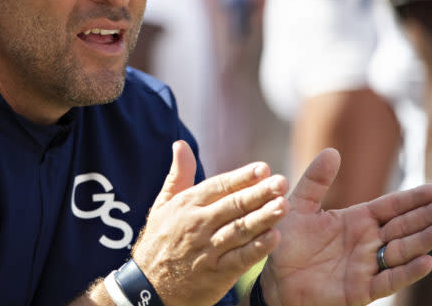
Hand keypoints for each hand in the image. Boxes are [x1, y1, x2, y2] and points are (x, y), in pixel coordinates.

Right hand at [131, 140, 289, 305]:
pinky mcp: (216, 274)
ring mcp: (207, 249)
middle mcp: (198, 224)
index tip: (264, 168)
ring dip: (263, 218)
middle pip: (233, 206)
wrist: (147, 286)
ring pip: (240, 230)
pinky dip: (257, 249)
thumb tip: (180, 144)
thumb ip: (178, 174)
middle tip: (282, 182)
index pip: (219, 186)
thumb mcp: (162, 204)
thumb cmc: (159, 240)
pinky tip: (274, 238)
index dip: (242, 177)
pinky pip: (240, 259)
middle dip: (259, 193)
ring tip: (284, 206)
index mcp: (187, 205)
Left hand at [260, 148, 431, 305]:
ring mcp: (366, 266)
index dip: (411, 199)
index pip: (390, 207)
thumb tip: (332, 151)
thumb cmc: (288, 243)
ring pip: (402, 252)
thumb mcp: (299, 206)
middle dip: (426, 217)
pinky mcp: (361, 290)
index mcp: (356, 220)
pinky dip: (407, 272)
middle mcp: (367, 242)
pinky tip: (426, 261)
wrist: (275, 277)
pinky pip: (388, 280)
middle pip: (402, 227)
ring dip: (424, 242)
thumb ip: (315, 181)